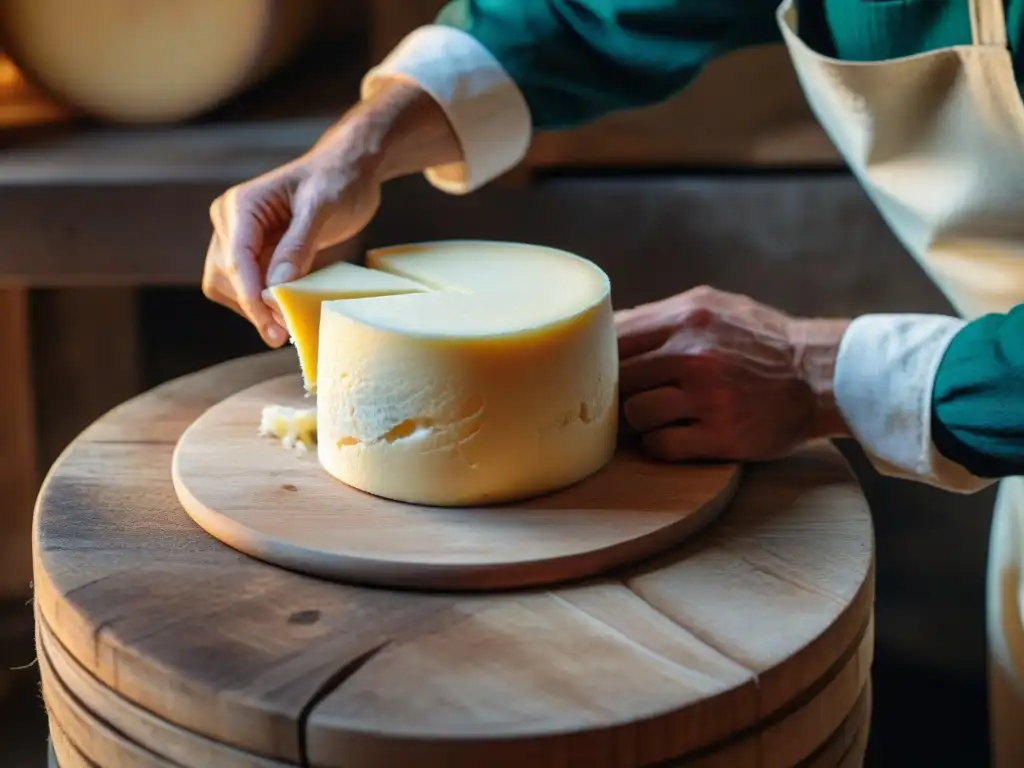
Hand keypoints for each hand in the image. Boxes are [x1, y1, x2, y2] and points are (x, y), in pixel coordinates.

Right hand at [202, 81, 460, 346]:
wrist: (349, 171)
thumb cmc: (337, 180)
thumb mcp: (322, 209)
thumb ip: (297, 246)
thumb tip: (276, 287)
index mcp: (240, 206)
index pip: (234, 259)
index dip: (250, 296)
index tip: (271, 325)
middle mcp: (231, 223)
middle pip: (225, 278)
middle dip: (253, 306)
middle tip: (288, 331)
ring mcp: (240, 240)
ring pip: (230, 289)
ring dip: (256, 309)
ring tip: (291, 324)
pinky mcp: (255, 254)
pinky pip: (249, 288)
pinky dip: (265, 304)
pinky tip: (290, 311)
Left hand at [615, 286, 850, 462]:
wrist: (820, 375)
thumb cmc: (761, 340)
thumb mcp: (715, 307)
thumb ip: (663, 316)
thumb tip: (606, 329)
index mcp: (687, 317)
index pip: (614, 337)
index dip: (599, 357)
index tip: (600, 370)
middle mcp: (693, 355)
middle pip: (618, 379)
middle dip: (617, 391)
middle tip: (625, 398)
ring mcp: (706, 397)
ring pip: (635, 414)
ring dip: (639, 420)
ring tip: (657, 417)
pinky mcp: (719, 435)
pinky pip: (660, 445)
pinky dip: (659, 444)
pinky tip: (674, 435)